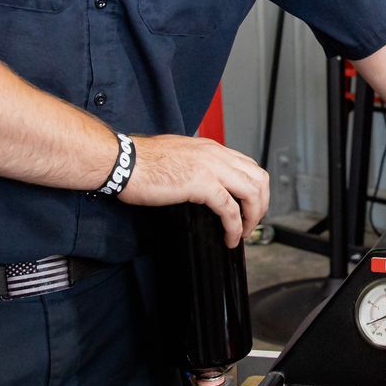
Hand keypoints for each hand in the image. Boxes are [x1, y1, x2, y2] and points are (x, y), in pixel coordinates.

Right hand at [120, 135, 270, 247]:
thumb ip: (195, 166)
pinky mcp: (201, 184)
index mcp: (210, 148)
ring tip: (243, 233)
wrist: (123, 161)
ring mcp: (210, 167)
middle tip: (252, 223)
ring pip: (252, 192)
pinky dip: (235, 227)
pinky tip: (229, 237)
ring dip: (253, 216)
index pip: (248, 165)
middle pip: (259, 177)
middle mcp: (215, 154)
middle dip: (262, 204)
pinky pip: (230, 209)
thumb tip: (203, 185)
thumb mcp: (177, 156)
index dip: (255, 189)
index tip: (249, 208)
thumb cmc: (141, 161)